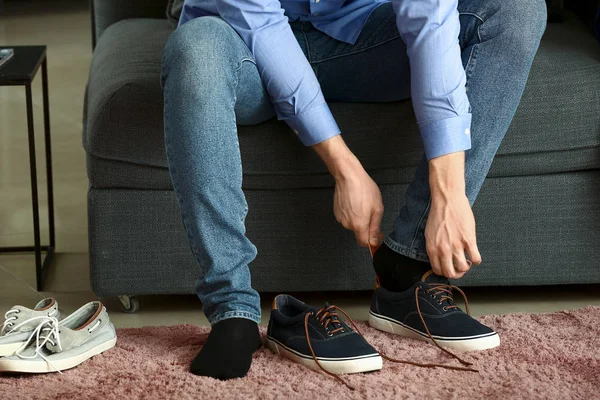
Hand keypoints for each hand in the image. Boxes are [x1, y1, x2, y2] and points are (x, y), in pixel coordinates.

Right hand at [333, 167, 383, 246]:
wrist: (348, 176)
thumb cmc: (364, 189)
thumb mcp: (377, 208)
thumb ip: (375, 227)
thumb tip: (374, 242)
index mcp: (359, 225)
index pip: (363, 243)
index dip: (372, 241)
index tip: (378, 234)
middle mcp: (347, 224)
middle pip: (359, 232)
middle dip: (366, 226)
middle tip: (372, 211)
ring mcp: (340, 218)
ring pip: (353, 224)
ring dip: (359, 218)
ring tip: (362, 204)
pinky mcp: (336, 212)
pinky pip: (347, 217)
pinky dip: (352, 213)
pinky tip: (355, 202)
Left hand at [426, 152, 481, 278]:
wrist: (447, 201)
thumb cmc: (438, 215)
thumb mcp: (430, 234)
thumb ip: (434, 248)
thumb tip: (438, 259)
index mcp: (432, 248)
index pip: (437, 270)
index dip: (445, 272)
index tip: (449, 268)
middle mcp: (443, 249)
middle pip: (450, 273)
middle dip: (456, 273)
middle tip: (460, 268)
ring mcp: (456, 245)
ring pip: (463, 268)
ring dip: (466, 267)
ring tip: (467, 260)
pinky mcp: (469, 240)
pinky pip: (475, 258)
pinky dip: (476, 260)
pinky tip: (474, 254)